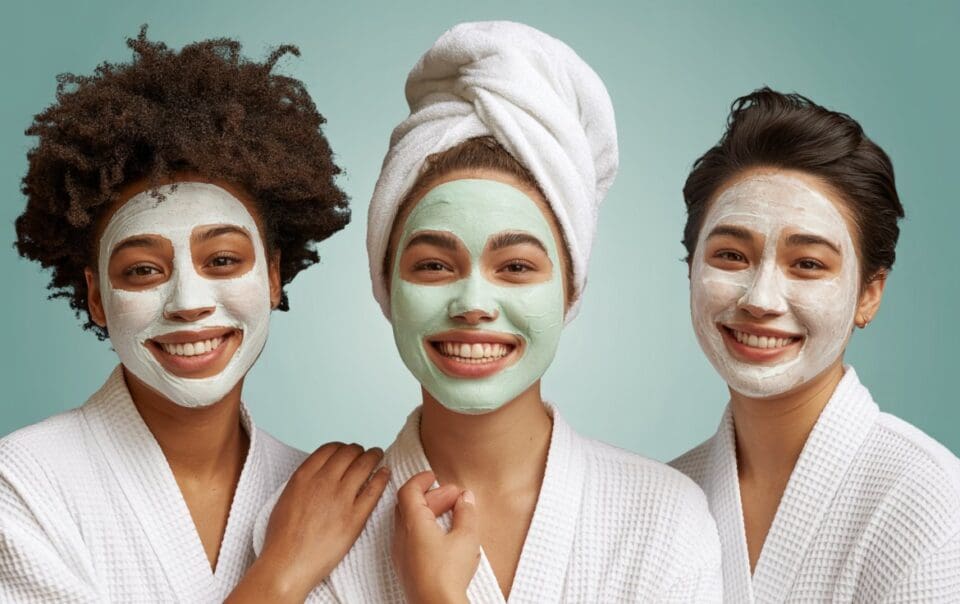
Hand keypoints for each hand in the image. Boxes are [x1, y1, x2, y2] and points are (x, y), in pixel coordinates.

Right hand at [227, 442, 389, 602]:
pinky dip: (382, 477)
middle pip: (349, 453)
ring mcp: (341, 498)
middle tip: (366, 452)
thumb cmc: (282, 537)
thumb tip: (317, 475)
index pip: (330, 448)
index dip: (342, 447)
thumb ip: (304, 482)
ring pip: (364, 466)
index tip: (348, 450)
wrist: (287, 564)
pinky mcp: (355, 517)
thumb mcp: (286, 498)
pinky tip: (385, 473)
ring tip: (378, 455)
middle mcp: (324, 482)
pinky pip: (374, 490)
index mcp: (304, 476)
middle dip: (360, 450)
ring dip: (374, 456)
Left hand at [392, 471, 479, 603]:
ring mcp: (401, 553)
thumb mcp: (466, 537)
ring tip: (453, 515)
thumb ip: (466, 513)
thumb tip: (466, 498)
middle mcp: (401, 536)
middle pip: (409, 505)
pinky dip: (424, 529)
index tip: (433, 476)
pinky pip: (410, 539)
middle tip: (453, 496)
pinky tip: (444, 536)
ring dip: (428, 513)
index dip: (420, 480)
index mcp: (413, 523)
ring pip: (409, 522)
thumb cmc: (448, 575)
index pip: (408, 491)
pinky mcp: (406, 567)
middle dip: (431, 496)